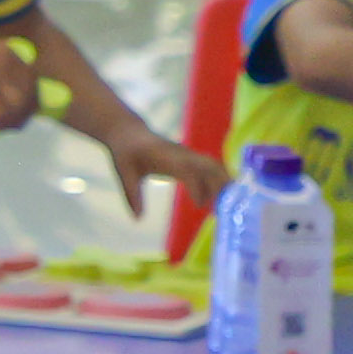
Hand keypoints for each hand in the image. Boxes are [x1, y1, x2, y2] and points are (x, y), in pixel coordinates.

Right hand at [0, 30, 41, 125]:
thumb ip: (1, 69)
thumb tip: (14, 94)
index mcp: (9, 52)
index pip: (32, 79)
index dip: (33, 97)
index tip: (27, 110)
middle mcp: (4, 62)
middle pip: (27, 94)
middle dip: (26, 113)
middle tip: (17, 124)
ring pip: (16, 106)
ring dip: (14, 121)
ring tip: (5, 127)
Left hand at [107, 131, 231, 221]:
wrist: (130, 134)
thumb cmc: (126, 153)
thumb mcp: (123, 173)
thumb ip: (131, 194)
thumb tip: (138, 219)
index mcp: (166, 157)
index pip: (188, 171)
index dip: (196, 187)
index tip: (199, 206)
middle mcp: (182, 154)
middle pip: (209, 166)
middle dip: (221, 184)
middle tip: (227, 208)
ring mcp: (188, 155)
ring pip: (213, 166)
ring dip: (224, 183)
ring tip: (229, 207)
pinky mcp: (190, 158)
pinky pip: (210, 168)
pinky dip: (219, 181)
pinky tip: (220, 200)